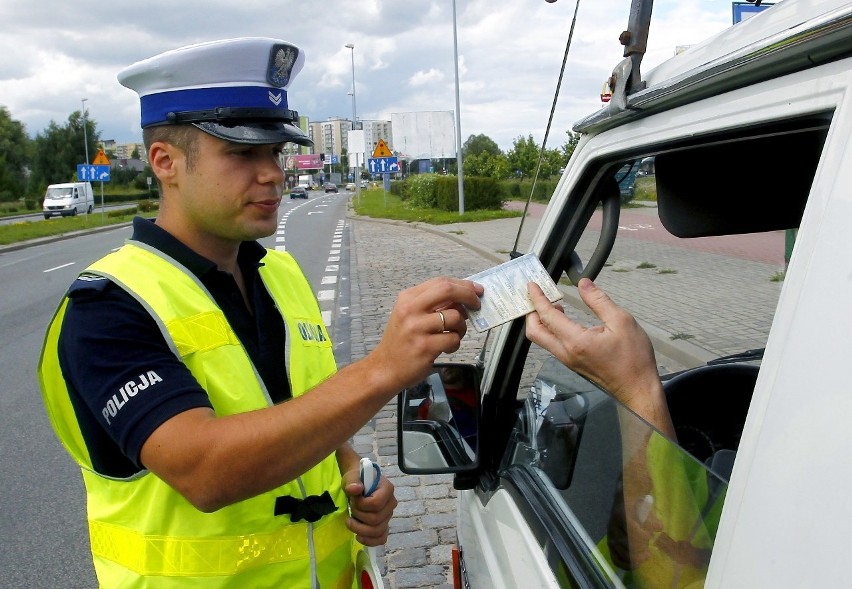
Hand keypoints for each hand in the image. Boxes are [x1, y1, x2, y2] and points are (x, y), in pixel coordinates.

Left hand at [342, 467, 396, 545]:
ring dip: (360, 529)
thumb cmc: (357, 480)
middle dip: (358, 516)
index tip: (354, 499)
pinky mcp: (384, 525)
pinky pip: (381, 538)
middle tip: (352, 508)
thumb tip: (355, 489)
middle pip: (376, 520)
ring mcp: (388, 516)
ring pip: (377, 531)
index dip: (362, 505)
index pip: (376, 504)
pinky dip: (370, 541)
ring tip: (350, 521)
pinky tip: (358, 536)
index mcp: (387, 489)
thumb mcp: (352, 477)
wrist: (358, 484)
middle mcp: (391, 504)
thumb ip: (353, 481)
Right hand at [367, 277, 482, 391]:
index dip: (463, 285)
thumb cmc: (401, 341)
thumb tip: (463, 299)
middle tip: (476, 305)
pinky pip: (453, 339)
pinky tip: (446, 348)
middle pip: (447, 291)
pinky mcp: (425, 347)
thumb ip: (433, 305)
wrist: (385, 368)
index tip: (476, 290)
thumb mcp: (410, 315)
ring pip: (455, 317)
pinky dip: (455, 344)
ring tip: (454, 335)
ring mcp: (417, 328)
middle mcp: (410, 310)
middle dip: (468, 295)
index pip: (441, 282)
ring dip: (462, 327)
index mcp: (407, 298)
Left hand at [526, 279, 669, 430]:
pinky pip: (553, 344)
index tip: (531, 284)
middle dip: (531, 311)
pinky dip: (551, 329)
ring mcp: (568, 360)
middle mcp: (566, 352)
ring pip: (543, 340)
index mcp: (576, 341)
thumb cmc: (634, 358)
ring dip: (541, 321)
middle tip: (537, 294)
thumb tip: (583, 283)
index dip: (537, 298)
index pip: (547, 316)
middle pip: (535, 332)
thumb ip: (599, 301)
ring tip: (551, 303)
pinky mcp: (573, 363)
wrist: (638, 389)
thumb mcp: (622, 321)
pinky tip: (562, 318)